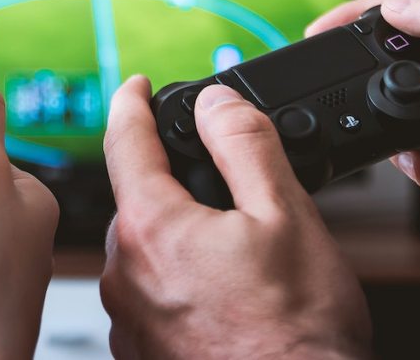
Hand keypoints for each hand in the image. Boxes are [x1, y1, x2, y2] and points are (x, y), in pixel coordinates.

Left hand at [100, 76, 370, 358]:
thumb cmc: (296, 337)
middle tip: (227, 192)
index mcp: (151, 227)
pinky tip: (221, 295)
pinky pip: (149, 292)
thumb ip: (245, 146)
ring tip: (237, 256)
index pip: (124, 140)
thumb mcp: (286, 216)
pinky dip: (177, 278)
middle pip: (138, 197)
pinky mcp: (139, 349)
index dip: (131, 102)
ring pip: (145, 247)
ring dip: (178, 234)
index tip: (136, 85)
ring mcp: (128, 316)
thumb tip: (216, 103)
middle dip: (173, 182)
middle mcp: (123, 272)